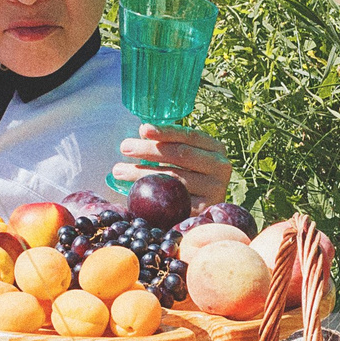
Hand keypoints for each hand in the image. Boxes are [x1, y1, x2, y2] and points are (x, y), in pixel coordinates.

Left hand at [114, 125, 232, 204]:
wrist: (208, 211)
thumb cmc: (191, 177)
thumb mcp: (184, 158)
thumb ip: (168, 145)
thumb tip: (143, 131)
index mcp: (215, 148)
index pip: (189, 135)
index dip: (165, 131)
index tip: (143, 129)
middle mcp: (220, 166)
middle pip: (181, 154)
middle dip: (149, 150)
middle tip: (124, 147)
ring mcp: (215, 189)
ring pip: (174, 178)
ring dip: (142, 173)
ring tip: (119, 170)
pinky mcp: (205, 209)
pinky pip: (175, 200)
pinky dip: (153, 195)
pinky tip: (134, 191)